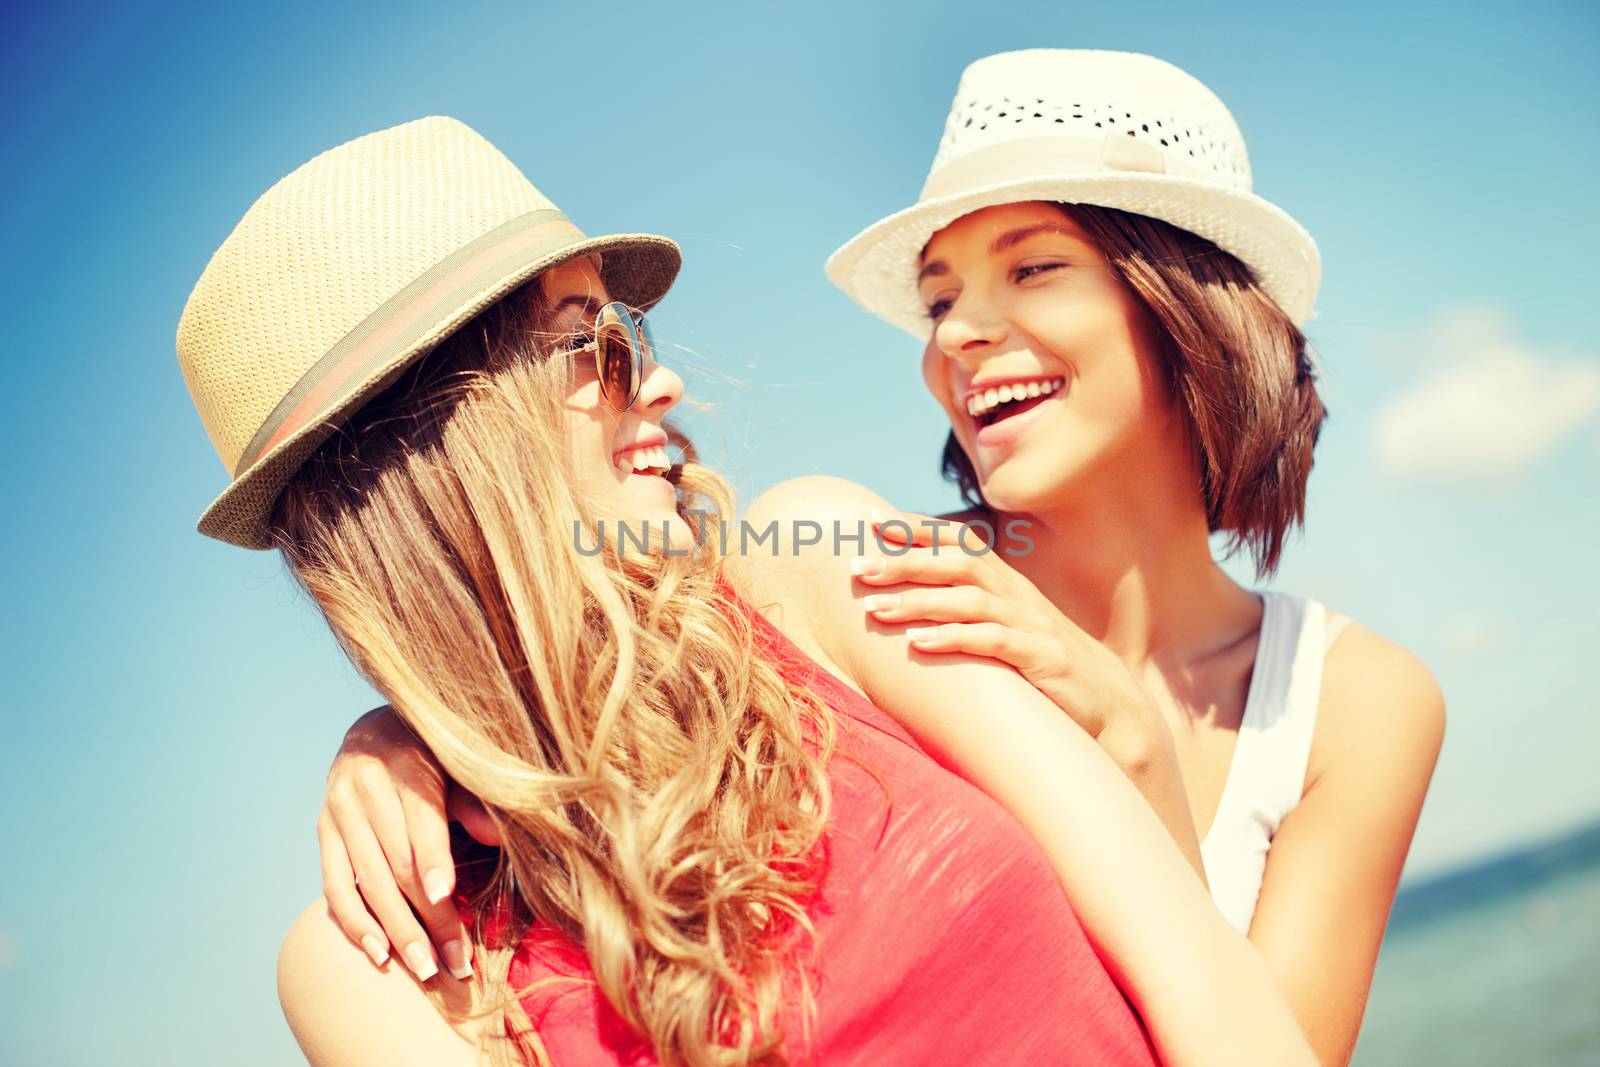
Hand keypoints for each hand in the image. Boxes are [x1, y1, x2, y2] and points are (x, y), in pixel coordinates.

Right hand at [317, 705, 501, 981]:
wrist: (375, 729)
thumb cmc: (434, 751)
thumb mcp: (458, 763)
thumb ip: (474, 800)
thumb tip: (500, 837)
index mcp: (406, 763)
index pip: (421, 820)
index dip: (433, 860)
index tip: (445, 896)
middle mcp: (365, 786)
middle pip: (397, 862)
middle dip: (428, 916)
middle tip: (454, 961)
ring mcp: (338, 811)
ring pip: (368, 881)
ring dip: (396, 931)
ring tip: (424, 969)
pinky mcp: (323, 832)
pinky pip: (335, 886)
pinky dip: (355, 923)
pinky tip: (379, 954)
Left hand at [853, 510, 1166, 765]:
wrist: (1112, 709)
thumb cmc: (1048, 670)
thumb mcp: (1011, 631)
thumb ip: (974, 610)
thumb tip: (920, 601)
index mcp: (1009, 585)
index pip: (961, 541)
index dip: (919, 529)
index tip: (872, 522)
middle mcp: (1018, 596)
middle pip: (958, 563)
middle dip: (906, 562)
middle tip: (858, 566)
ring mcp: (1031, 626)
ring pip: (969, 600)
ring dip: (918, 601)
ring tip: (874, 607)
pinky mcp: (1041, 659)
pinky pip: (992, 642)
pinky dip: (953, 638)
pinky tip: (917, 643)